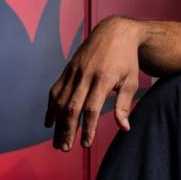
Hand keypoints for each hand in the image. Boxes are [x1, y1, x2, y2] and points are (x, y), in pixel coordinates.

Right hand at [44, 16, 142, 149]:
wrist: (114, 31)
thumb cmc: (126, 59)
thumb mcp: (131, 81)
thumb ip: (124, 105)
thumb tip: (124, 129)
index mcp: (103, 79)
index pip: (92, 108)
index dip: (88, 128)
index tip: (86, 145)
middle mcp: (85, 75)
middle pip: (72, 107)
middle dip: (67, 130)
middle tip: (65, 148)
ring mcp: (74, 71)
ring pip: (61, 101)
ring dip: (57, 123)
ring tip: (57, 141)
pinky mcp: (68, 69)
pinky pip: (55, 90)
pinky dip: (51, 107)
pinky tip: (49, 123)